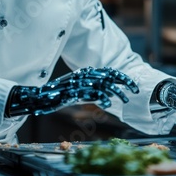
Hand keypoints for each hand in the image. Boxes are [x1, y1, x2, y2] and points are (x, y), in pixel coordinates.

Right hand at [5, 66, 139, 116]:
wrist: (40, 97)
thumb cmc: (59, 94)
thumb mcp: (77, 89)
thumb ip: (90, 88)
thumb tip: (105, 92)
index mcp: (85, 72)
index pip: (108, 71)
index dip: (122, 77)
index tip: (133, 85)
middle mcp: (83, 75)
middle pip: (109, 75)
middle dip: (124, 82)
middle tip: (135, 91)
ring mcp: (79, 82)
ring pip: (103, 84)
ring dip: (116, 92)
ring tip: (125, 100)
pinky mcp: (74, 91)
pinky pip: (92, 93)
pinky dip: (102, 97)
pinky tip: (108, 103)